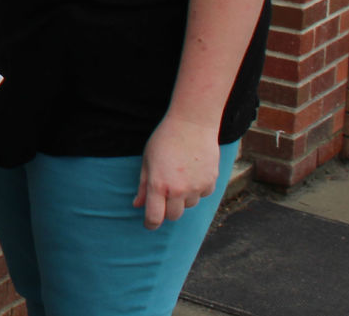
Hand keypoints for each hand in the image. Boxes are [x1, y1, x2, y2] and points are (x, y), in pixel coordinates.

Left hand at [134, 113, 220, 228]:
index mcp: (159, 185)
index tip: (149, 224)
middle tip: (163, 196)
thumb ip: (143, 186)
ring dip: (182, 198)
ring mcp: (197, 187)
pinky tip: (192, 171)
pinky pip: (202, 195)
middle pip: (173, 216)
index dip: (150, 223)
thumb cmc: (164, 140)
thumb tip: (137, 205)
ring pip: (189, 205)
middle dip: (167, 210)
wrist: (192, 124)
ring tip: (178, 175)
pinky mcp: (211, 183)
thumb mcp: (147, 161)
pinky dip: (197, 189)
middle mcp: (179, 190)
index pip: (155, 217)